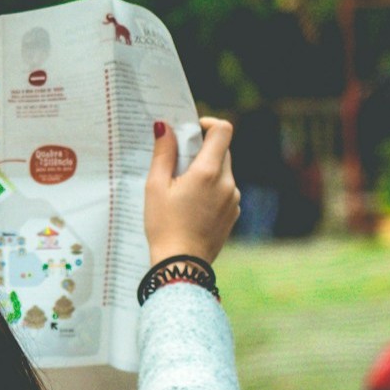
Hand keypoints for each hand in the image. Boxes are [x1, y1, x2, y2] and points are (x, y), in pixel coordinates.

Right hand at [145, 117, 238, 265]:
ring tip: (183, 192)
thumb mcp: (155, 187)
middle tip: (179, 164)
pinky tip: (193, 208)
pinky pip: (225, 191)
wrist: (182, 266)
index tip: (193, 132)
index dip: (208, 124)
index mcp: (208, 172)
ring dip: (207, 173)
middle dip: (203, 151)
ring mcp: (233, 199)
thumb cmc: (164, 226)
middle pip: (222, 150)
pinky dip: (212, 191)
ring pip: (224, 172)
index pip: (222, 130)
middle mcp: (227, 182)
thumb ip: (163, 154)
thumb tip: (165, 127)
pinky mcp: (233, 214)